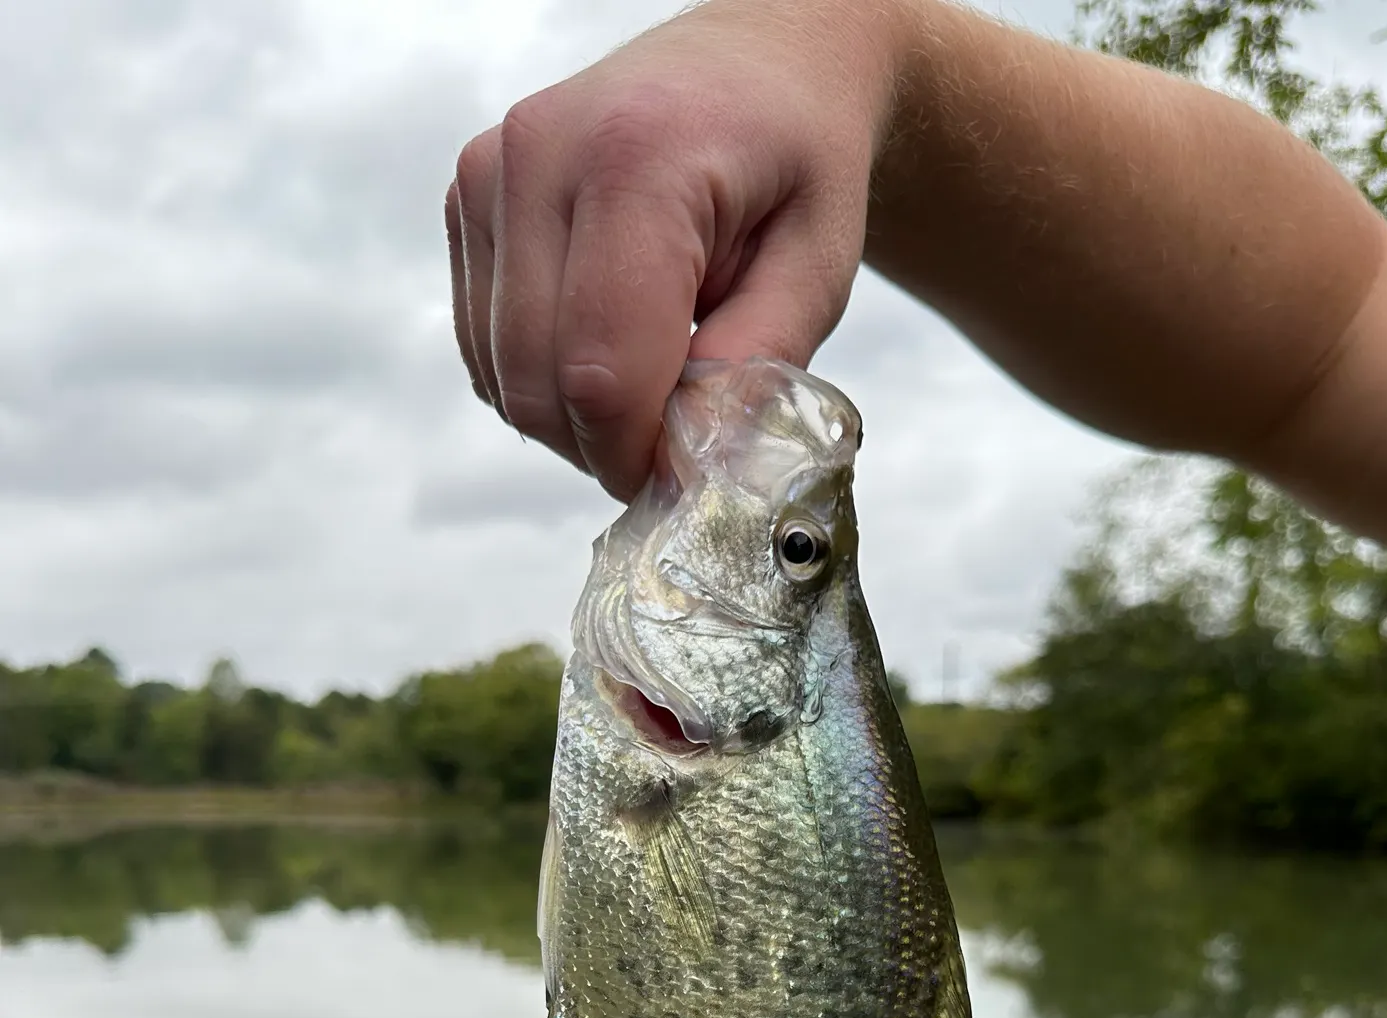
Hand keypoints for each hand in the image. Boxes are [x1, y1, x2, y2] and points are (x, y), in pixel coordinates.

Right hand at [445, 0, 903, 500]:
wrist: (757, 66)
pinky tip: (607, 349)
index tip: (684, 480)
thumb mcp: (817, 268)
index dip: (637, 457)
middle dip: (606, 447)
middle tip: (674, 446)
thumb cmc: (799, 162)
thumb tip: (686, 468)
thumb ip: (754, 373)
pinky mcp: (467, 198)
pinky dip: (543, 382)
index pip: (600, 372)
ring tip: (652, 382)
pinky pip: (486, 348)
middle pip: (537, 385)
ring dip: (573, 420)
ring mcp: (488, 174)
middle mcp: (538, 156)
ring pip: (502, 378)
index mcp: (636, 162)